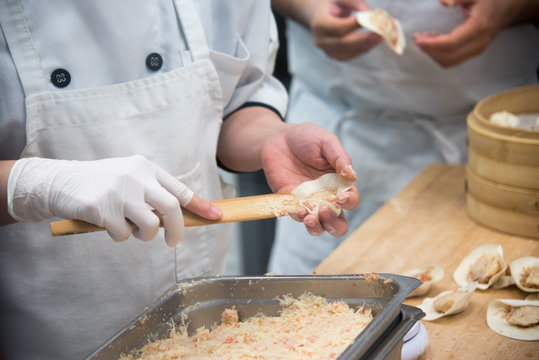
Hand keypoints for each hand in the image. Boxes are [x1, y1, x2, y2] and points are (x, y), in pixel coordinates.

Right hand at [8, 155, 221, 245]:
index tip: (215, 216)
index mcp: (145, 167)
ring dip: (142, 235)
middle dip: (176, 230)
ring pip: (149, 225)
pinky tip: (105, 224)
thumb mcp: (128, 178)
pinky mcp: (102, 207)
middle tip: (172, 242)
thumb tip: (178, 217)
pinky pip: (123, 235)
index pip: (179, 188)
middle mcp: (135, 176)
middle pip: (170, 208)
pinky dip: (118, 236)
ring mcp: (119, 191)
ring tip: (128, 228)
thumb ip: (151, 192)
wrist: (59, 181)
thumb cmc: (100, 183)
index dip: (199, 205)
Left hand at [260, 122, 358, 236]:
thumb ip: (339, 157)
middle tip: (324, 210)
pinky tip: (297, 209)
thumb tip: (352, 176)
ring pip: (319, 226)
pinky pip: (297, 216)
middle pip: (338, 222)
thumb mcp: (325, 141)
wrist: (278, 139)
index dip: (349, 201)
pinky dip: (298, 216)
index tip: (339, 196)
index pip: (351, 200)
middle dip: (334, 224)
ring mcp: (308, 202)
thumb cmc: (306, 138)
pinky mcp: (290, 202)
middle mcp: (326, 197)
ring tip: (310, 217)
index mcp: (339, 183)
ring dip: (317, 227)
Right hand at [309, 0, 381, 60]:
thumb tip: (366, 10)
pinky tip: (373, 41)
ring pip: (348, 51)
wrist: (320, 16)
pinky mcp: (335, 56)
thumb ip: (352, 1)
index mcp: (319, 24)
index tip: (371, 21)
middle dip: (363, 39)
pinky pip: (350, 55)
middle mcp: (320, 40)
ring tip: (381, 37)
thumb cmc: (333, 4)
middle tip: (380, 34)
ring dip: (366, 45)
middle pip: (343, 43)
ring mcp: (327, 50)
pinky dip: (363, 49)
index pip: (338, 27)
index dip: (354, 26)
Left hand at [414, 0, 536, 66]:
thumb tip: (442, 1)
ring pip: (449, 61)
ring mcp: (476, 50)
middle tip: (418, 37)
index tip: (417, 39)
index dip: (431, 44)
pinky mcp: (473, 52)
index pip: (450, 44)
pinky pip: (452, 59)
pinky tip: (434, 40)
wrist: (509, 7)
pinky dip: (439, 54)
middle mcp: (478, 43)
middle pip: (448, 57)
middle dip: (429, 50)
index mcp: (478, 28)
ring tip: (425, 38)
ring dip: (433, 53)